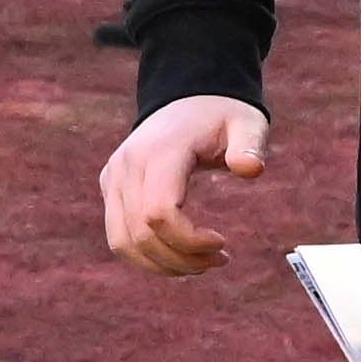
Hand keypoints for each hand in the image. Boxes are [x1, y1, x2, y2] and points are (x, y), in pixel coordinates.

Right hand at [102, 94, 266, 274]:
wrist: (185, 97)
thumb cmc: (220, 116)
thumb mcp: (246, 123)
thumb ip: (250, 144)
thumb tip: (251, 168)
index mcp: (159, 151)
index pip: (158, 213)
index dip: (189, 240)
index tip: (222, 243)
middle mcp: (127, 166)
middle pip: (140, 235)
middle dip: (181, 259)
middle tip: (219, 260)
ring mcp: (112, 177)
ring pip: (122, 242)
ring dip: (161, 265)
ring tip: (199, 264)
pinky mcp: (109, 187)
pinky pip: (118, 236)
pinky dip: (146, 256)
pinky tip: (178, 256)